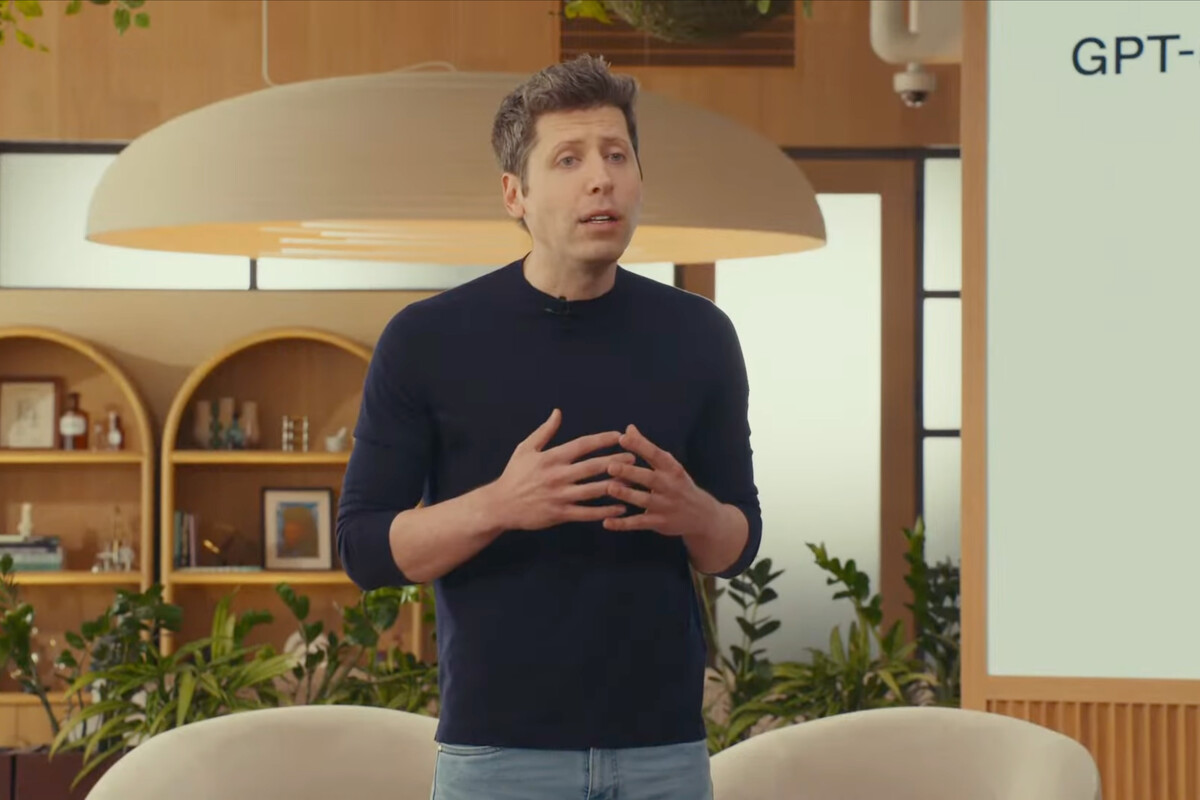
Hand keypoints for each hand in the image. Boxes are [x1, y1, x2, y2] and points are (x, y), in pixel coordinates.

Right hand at [489, 408, 633, 530]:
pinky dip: (605, 510)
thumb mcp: (525, 448)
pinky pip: (587, 513)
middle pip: (593, 467)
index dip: (602, 440)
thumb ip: (545, 431)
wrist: (500, 505)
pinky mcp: (560, 514)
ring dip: (615, 485)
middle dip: (615, 461)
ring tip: (633, 480)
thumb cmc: (514, 474)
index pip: (582, 445)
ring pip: (593, 490)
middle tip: (634, 458)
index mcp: (551, 458)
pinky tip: (621, 507)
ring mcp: (560, 496)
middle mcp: (557, 476)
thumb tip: (558, 412)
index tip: (619, 436)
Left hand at [603, 424, 717, 536]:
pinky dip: (623, 524)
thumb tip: (629, 428)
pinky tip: (606, 522)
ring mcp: (665, 506)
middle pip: (649, 478)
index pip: (656, 455)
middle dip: (630, 472)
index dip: (640, 446)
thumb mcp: (668, 466)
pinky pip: (639, 523)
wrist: (702, 516)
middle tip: (610, 466)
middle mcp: (670, 486)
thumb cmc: (678, 484)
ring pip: (644, 500)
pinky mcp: (660, 523)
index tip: (622, 438)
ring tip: (609, 488)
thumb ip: (647, 448)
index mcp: (672, 469)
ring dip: (627, 494)